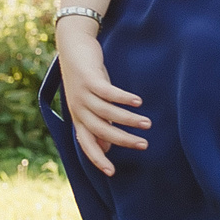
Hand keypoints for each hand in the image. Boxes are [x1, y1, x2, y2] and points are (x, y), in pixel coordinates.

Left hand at [55, 19, 149, 176]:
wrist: (72, 47)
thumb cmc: (86, 78)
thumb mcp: (91, 103)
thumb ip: (99, 124)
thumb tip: (105, 148)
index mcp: (79, 117)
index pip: (86, 143)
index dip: (97, 159)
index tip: (112, 173)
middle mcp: (79, 108)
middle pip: (101, 130)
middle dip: (122, 140)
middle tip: (143, 145)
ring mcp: (83, 94)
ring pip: (107, 113)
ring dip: (128, 120)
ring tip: (147, 124)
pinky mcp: (89, 79)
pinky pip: (108, 93)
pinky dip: (123, 98)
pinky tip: (138, 102)